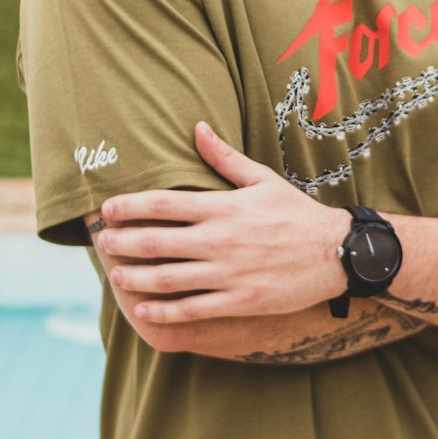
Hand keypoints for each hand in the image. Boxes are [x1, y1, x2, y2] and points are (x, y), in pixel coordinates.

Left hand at [95, 122, 348, 324]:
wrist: (336, 252)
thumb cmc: (296, 213)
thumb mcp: (262, 179)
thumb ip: (224, 157)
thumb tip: (197, 127)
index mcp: (223, 207)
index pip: (163, 204)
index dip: (129, 206)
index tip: (107, 209)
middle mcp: (220, 240)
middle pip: (156, 242)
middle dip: (122, 243)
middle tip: (101, 243)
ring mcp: (228, 274)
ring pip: (167, 279)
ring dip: (134, 278)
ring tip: (115, 275)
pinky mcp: (240, 301)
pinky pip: (192, 309)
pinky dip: (164, 311)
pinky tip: (143, 310)